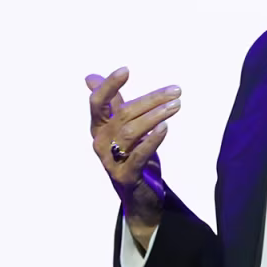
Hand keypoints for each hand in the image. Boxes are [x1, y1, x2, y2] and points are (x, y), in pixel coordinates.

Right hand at [86, 67, 181, 237]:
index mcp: (99, 128)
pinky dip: (152, 140)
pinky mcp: (125, 176)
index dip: (109, 86)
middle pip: (123, 114)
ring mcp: (111, 160)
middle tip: (177, 91)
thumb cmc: (130, 156)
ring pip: (132, 132)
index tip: (126, 70)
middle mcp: (101, 143)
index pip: (98, 103)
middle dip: (151, 99)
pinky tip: (165, 127)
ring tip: (176, 105)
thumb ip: (112, 103)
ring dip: (156, 116)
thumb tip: (90, 77)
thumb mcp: (121, 127)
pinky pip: (139, 155)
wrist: (138, 196)